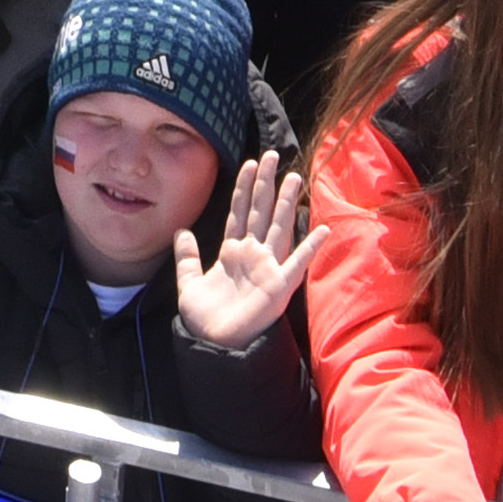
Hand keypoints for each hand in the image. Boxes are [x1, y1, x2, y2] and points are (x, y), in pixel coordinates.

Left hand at [173, 149, 306, 348]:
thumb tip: (181, 230)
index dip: (245, 189)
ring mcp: (268, 269)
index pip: (240, 213)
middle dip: (266, 184)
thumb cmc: (204, 319)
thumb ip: (186, 257)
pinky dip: (310, 247)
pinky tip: (322, 229)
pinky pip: (297, 264)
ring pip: (278, 228)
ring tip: (294, 177)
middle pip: (261, 212)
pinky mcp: (279, 287)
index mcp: (232, 253)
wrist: (212, 346)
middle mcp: (253, 256)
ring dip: (286, 203)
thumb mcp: (188, 283)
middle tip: (272, 155)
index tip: (249, 164)